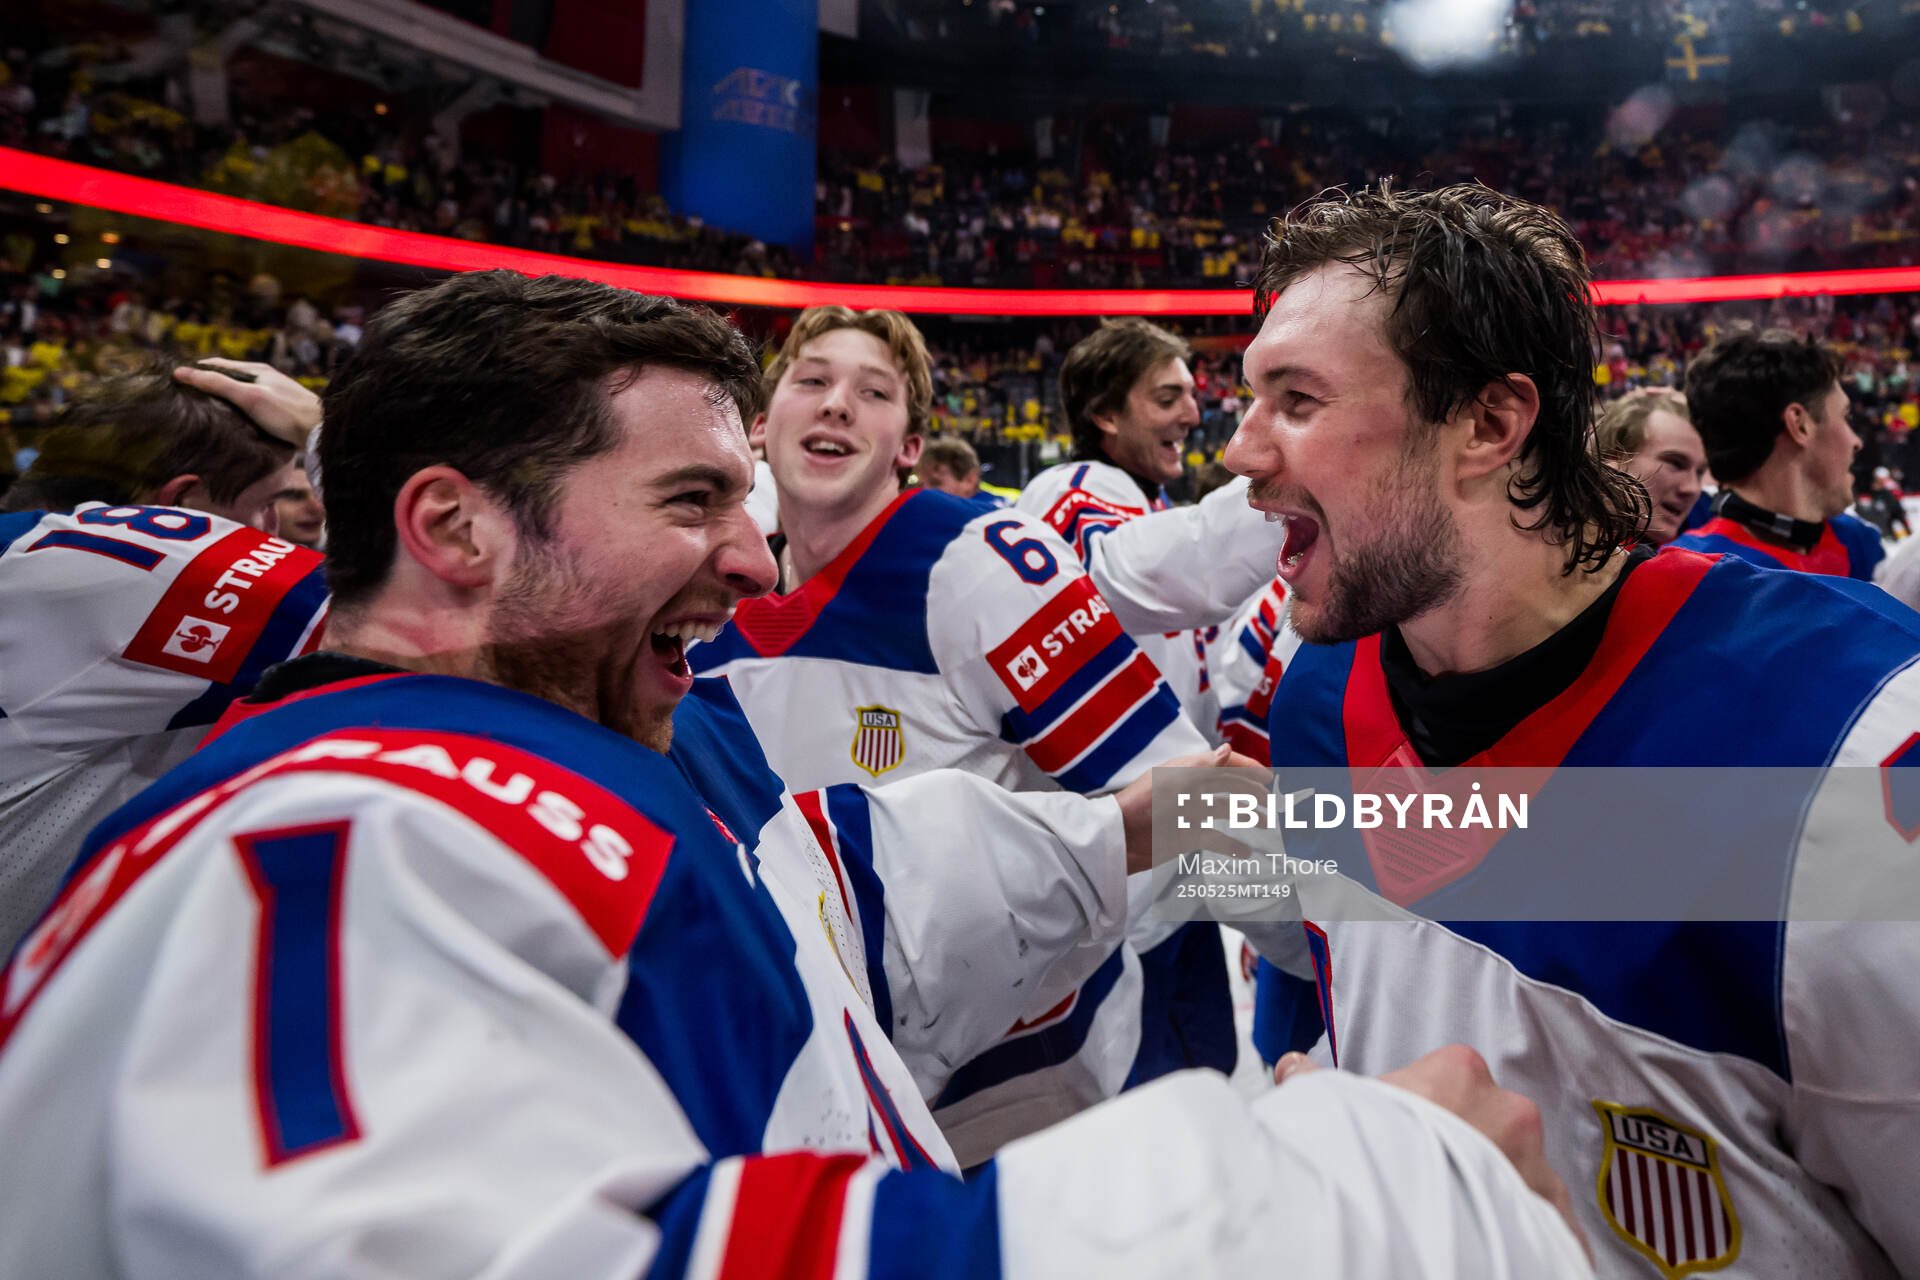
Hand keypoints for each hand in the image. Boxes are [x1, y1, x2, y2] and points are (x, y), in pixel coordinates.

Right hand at [172, 359, 321, 447]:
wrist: (321, 430)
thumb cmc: (286, 413)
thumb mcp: (248, 397)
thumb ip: (217, 384)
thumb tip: (181, 372)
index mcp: (255, 369)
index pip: (216, 364)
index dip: (195, 370)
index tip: (174, 380)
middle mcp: (263, 378)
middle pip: (227, 377)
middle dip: (206, 382)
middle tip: (183, 396)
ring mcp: (271, 393)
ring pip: (238, 391)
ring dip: (220, 396)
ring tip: (201, 409)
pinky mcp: (278, 409)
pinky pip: (249, 404)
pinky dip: (235, 407)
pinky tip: (230, 419)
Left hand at [1115, 744, 1260, 874]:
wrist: (1120, 839)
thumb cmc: (1145, 804)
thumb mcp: (1175, 782)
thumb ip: (1204, 767)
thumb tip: (1227, 748)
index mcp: (1188, 771)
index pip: (1223, 764)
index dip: (1246, 768)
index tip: (1268, 777)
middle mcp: (1191, 789)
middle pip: (1228, 786)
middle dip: (1250, 792)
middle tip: (1271, 802)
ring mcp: (1190, 813)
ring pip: (1225, 810)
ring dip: (1246, 815)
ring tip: (1266, 823)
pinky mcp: (1187, 836)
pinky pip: (1215, 839)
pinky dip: (1231, 845)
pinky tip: (1246, 851)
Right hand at [1276, 1045, 1589, 1261]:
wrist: (1408, 1239)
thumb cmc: (1369, 1165)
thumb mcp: (1331, 1112)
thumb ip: (1320, 1085)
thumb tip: (1293, 1066)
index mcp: (1459, 1073)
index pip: (1450, 1078)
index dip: (1424, 1108)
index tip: (1405, 1136)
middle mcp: (1511, 1114)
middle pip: (1493, 1126)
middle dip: (1469, 1150)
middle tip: (1429, 1183)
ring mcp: (1540, 1171)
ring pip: (1524, 1176)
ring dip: (1500, 1193)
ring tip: (1458, 1220)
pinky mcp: (1558, 1226)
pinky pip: (1550, 1225)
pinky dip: (1528, 1234)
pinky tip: (1493, 1246)